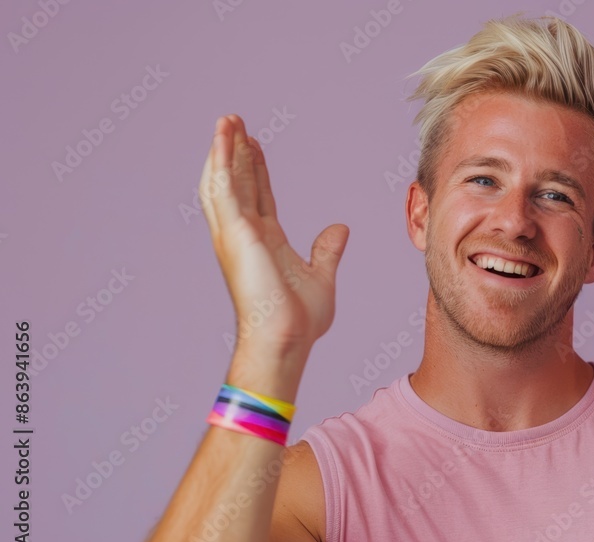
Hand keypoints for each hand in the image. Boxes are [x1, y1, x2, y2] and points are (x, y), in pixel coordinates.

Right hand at [198, 115, 347, 385]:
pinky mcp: (235, 233)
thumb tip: (340, 229)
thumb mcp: (322, 276)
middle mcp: (245, 235)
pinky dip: (224, 161)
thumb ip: (328, 250)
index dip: (256, 170)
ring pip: (224, 181)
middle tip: (235, 123)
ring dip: (224, 149)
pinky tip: (226, 139)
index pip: (258, 196)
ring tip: (227, 121)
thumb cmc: (299, 320)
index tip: (256, 145)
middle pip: (238, 183)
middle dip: (236, 152)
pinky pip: (225, 188)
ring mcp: (236, 233)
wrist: (285, 339)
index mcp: (264, 242)